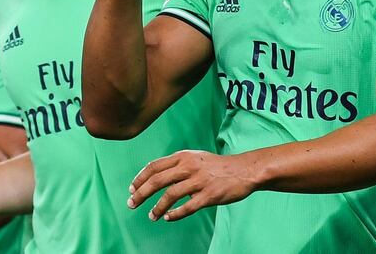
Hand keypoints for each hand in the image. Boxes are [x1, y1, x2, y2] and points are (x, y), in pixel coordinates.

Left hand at [127, 150, 257, 221]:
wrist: (243, 170)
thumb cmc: (216, 166)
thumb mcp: (194, 157)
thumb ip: (176, 164)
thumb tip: (156, 175)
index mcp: (183, 156)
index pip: (154, 166)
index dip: (140, 178)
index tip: (132, 188)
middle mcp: (189, 167)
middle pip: (157, 180)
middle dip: (141, 193)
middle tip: (131, 203)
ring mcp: (199, 181)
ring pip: (170, 195)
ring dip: (157, 207)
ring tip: (151, 216)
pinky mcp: (209, 195)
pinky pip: (188, 207)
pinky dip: (175, 214)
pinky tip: (168, 218)